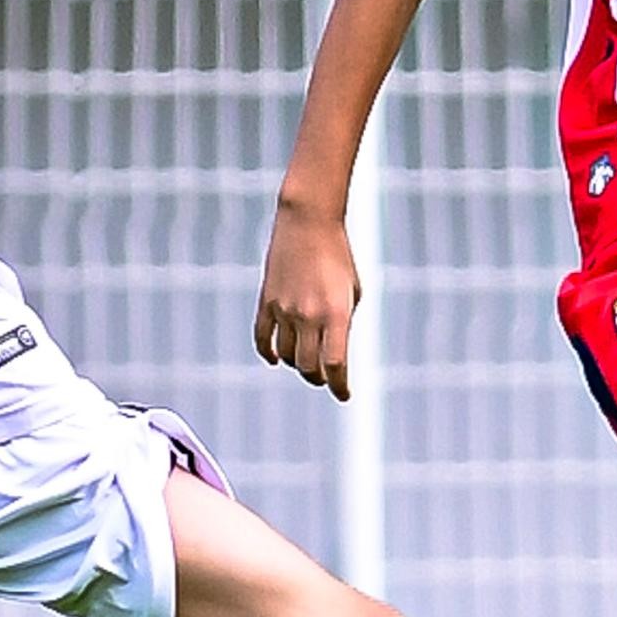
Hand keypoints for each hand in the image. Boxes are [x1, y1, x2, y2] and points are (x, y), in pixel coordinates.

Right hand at [254, 199, 361, 399]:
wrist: (308, 221)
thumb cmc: (338, 255)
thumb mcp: (352, 291)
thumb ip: (343, 324)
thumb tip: (334, 353)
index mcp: (336, 313)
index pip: (335, 365)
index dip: (340, 387)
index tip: (344, 395)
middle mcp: (308, 315)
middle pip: (309, 367)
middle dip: (320, 378)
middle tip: (326, 378)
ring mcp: (284, 309)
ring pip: (287, 357)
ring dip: (297, 365)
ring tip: (306, 362)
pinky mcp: (266, 301)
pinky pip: (263, 339)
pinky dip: (269, 354)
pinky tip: (277, 359)